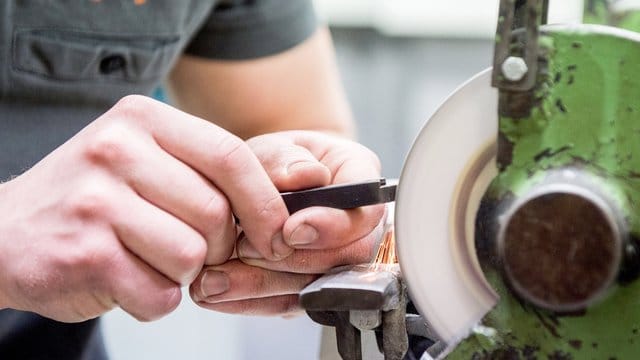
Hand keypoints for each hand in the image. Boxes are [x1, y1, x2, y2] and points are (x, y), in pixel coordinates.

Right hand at [0, 95, 290, 321]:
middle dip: (217, 246)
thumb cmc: (92, 198)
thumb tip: (283, 199)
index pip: (231, 156)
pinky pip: (160, 293)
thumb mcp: (144, 158)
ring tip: (148, 260)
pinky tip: (126, 279)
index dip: (265, 201)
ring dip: (182, 273)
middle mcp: (116, 150)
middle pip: (216, 213)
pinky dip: (154, 298)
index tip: (277, 233)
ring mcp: (96, 202)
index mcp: (143, 120)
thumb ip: (204, 170)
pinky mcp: (84, 254)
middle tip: (190, 250)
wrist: (6, 232)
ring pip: (192, 256)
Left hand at [190, 131, 385, 314]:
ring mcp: (339, 261)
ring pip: (315, 286)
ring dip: (262, 287)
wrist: (261, 183)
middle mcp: (358, 225)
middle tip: (245, 250)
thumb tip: (306, 176)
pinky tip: (218, 293)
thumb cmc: (274, 162)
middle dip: (292, 260)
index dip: (332, 225)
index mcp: (360, 178)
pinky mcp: (310, 288)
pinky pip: (287, 304)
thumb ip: (285, 158)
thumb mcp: (272, 147)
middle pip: (347, 257)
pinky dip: (249, 302)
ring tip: (217, 278)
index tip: (291, 229)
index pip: (367, 209)